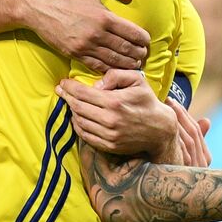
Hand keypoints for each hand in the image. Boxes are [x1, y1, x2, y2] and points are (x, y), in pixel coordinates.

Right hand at [21, 0, 149, 72]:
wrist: (37, 7)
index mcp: (104, 17)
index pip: (133, 33)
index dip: (143, 39)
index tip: (146, 42)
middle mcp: (97, 34)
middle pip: (126, 50)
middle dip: (138, 54)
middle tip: (144, 56)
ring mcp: (85, 46)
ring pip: (113, 61)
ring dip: (127, 65)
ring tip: (134, 65)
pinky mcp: (75, 54)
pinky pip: (96, 66)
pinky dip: (109, 70)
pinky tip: (115, 70)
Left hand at [57, 69, 177, 157]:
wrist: (160, 130)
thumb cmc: (147, 101)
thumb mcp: (137, 80)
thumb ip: (115, 75)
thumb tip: (95, 85)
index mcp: (114, 102)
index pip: (82, 93)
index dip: (69, 87)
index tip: (63, 83)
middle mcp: (109, 120)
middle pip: (77, 107)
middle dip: (66, 97)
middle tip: (61, 91)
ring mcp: (108, 135)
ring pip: (79, 122)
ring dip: (71, 111)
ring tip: (70, 103)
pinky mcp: (108, 146)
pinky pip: (85, 135)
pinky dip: (78, 126)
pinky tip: (78, 118)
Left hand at [170, 101, 210, 167]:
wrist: (169, 203)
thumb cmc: (174, 171)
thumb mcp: (187, 155)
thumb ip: (197, 138)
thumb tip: (206, 121)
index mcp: (205, 158)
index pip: (196, 130)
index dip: (185, 115)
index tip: (173, 102)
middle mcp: (202, 163)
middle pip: (193, 133)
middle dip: (181, 114)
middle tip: (168, 100)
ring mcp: (194, 168)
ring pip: (188, 141)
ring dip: (177, 122)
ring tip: (165, 109)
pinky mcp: (184, 172)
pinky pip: (181, 152)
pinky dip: (175, 138)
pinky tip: (164, 127)